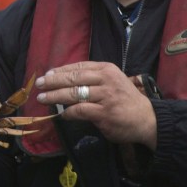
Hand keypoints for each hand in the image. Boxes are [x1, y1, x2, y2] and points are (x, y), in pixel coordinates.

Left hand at [34, 62, 156, 149]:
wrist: (147, 119)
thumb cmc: (125, 100)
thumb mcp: (112, 81)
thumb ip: (93, 79)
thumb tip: (64, 80)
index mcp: (106, 69)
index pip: (78, 67)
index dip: (60, 70)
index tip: (47, 74)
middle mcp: (105, 79)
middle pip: (73, 78)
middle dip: (53, 81)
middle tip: (39, 85)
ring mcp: (105, 96)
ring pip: (74, 93)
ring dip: (55, 96)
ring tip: (43, 98)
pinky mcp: (104, 113)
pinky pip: (80, 110)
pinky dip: (68, 112)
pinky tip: (61, 114)